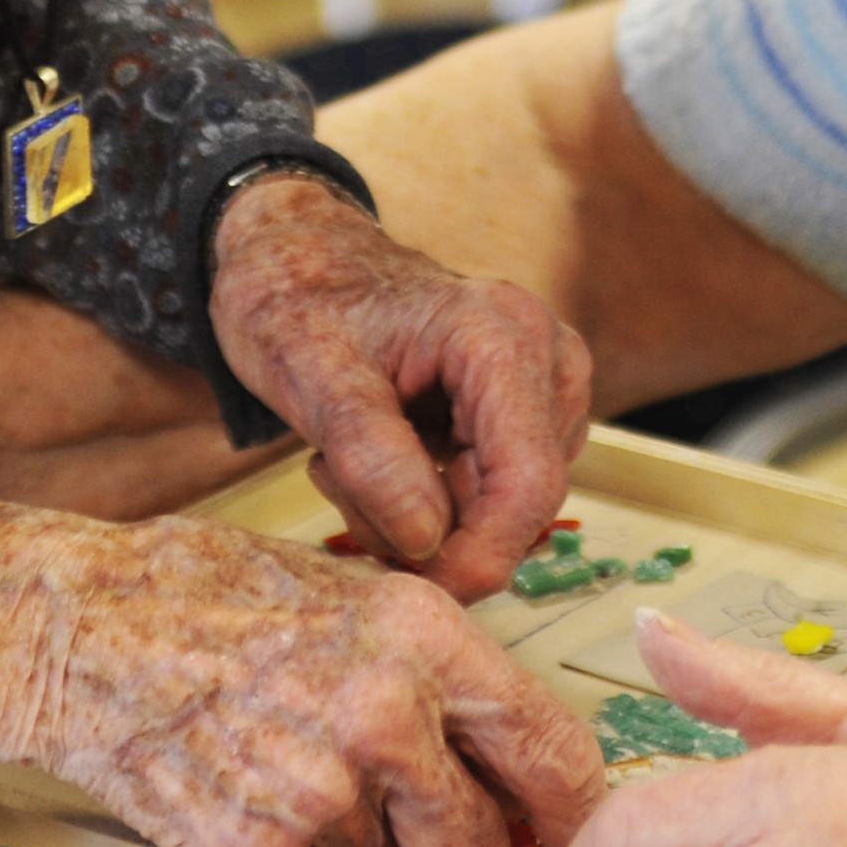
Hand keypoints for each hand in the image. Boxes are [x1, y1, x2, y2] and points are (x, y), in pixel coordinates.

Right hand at [0, 503, 609, 846]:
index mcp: (423, 639)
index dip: (569, 810)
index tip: (568, 835)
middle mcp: (385, 717)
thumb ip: (438, 673)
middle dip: (445, 846)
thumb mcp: (351, 593)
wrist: (77, 629)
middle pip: (475, 846)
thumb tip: (509, 756)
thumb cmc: (205, 598)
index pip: (550, 751)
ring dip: (347, 844)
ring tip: (281, 764)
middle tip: (390, 807)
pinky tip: (236, 790)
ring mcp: (319, 792)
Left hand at [208, 174, 590, 596]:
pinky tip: (379, 456)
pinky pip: (493, 491)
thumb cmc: (299, 298)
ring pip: (506, 506)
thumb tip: (427, 541)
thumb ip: (369, 457)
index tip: (416, 587)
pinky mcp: (528, 410)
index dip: (481, 555)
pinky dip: (432, 499)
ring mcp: (544, 384)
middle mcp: (546, 357)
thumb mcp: (309, 373)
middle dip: (434, 528)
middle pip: (522, 501)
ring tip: (349, 459)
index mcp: (502, 336)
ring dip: (425, 514)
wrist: (300, 259)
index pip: (527, 481)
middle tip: (340, 485)